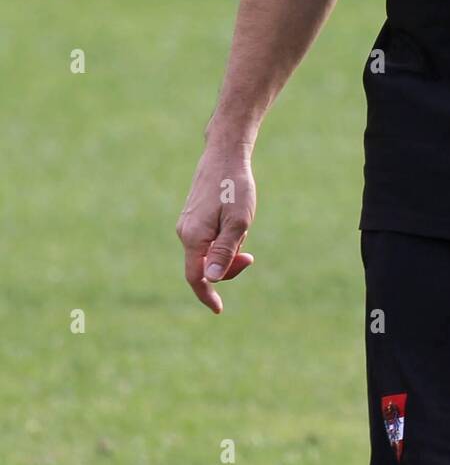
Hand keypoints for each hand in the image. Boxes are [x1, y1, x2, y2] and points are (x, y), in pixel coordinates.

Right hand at [176, 144, 255, 312]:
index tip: (218, 309)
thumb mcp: (239, 222)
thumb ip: (225, 251)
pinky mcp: (193, 218)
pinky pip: (208, 239)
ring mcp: (187, 225)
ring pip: (209, 252)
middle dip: (228, 267)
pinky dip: (224, 238)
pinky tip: (235, 218)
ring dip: (228, 249)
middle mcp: (185, 233)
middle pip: (205, 267)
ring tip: (242, 223)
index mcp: (194, 237)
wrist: (224, 155)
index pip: (196, 278)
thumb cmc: (235, 187)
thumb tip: (211, 279)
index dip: (207, 295)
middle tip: (250, 255)